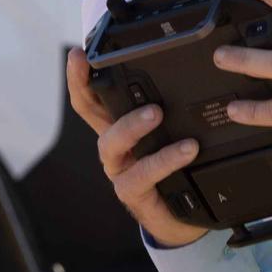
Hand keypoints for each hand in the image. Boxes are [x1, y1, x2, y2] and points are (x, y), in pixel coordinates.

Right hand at [65, 47, 208, 248]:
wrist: (186, 217)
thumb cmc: (179, 170)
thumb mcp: (175, 135)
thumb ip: (175, 109)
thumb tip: (192, 71)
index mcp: (121, 127)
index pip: (93, 97)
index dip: (80, 76)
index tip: (79, 53)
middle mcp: (115, 147)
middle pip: (89, 114)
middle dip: (88, 88)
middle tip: (109, 71)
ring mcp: (121, 170)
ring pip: (111, 144)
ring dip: (132, 126)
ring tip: (157, 113)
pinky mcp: (134, 193)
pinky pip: (142, 175)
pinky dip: (165, 160)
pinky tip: (187, 150)